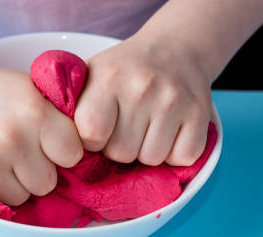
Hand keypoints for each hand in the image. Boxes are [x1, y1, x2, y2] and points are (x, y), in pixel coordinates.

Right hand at [0, 56, 82, 205]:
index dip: (63, 152)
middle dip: (39, 172)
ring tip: (4, 160)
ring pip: (24, 196)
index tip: (50, 144)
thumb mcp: (31, 90)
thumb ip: (58, 118)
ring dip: (18, 184)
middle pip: (49, 183)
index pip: (73, 155)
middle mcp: (14, 137)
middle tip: (24, 154)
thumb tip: (88, 155)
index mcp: (36, 112)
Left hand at [74, 34, 212, 165]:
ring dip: (146, 152)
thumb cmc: (123, 72)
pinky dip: (174, 153)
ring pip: (151, 159)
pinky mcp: (200, 114)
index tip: (98, 131)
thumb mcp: (91, 77)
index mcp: (108, 78)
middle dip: (120, 148)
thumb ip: (73, 109)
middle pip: (122, 153)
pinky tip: (169, 132)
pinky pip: (182, 158)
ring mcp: (174, 101)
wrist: (175, 49)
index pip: (91, 134)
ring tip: (146, 128)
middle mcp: (142, 88)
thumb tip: (62, 147)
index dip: (92, 141)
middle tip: (125, 128)